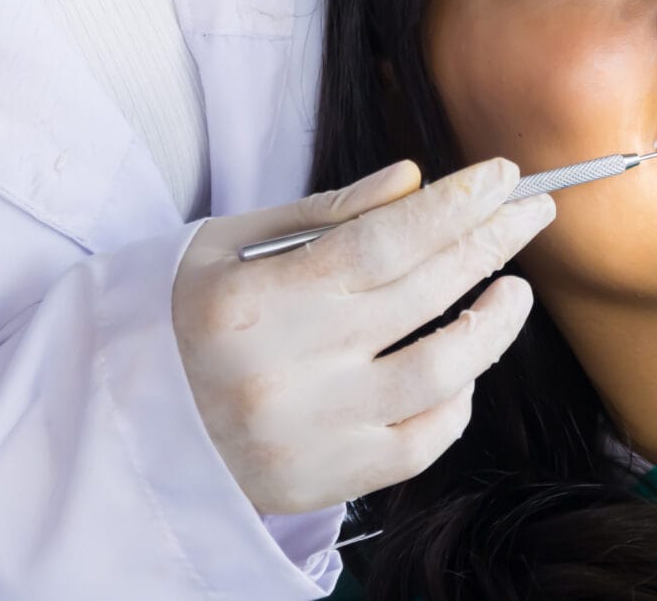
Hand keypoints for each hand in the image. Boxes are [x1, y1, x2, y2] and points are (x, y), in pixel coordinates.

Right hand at [171, 156, 554, 515]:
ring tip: (515, 288)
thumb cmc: (179, 322)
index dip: (452, 205)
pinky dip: (456, 400)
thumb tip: (410, 181)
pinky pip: (421, 441)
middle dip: (488, 242)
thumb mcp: (224, 247)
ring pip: (438, 373)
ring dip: (492, 325)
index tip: (502, 175)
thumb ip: (321, 214)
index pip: (381, 241)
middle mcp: (290, 368)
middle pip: (421, 295)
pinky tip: (467, 365)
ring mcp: (314, 431)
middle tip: (531, 209)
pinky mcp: (327, 480)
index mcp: (258, 299)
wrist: (125, 433)